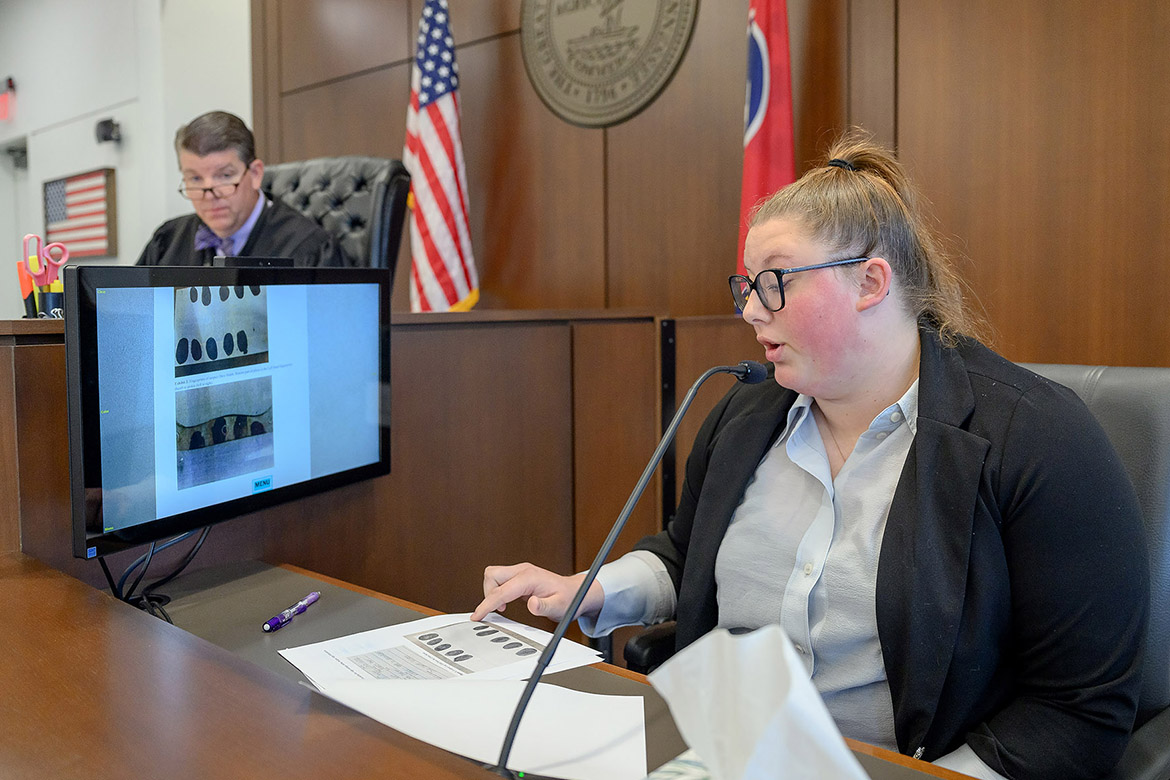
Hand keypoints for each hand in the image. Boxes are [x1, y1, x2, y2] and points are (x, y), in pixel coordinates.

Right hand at [471, 562, 604, 622]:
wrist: (575, 593)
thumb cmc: (569, 599)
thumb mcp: (559, 607)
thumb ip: (545, 607)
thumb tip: (532, 604)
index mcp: (530, 577)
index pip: (501, 590)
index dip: (487, 604)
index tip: (477, 616)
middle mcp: (523, 570)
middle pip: (492, 575)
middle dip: (488, 594)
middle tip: (496, 612)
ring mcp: (520, 572)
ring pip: (493, 576)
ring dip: (491, 592)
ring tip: (502, 609)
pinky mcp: (519, 577)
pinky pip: (500, 581)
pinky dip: (497, 593)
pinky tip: (504, 605)